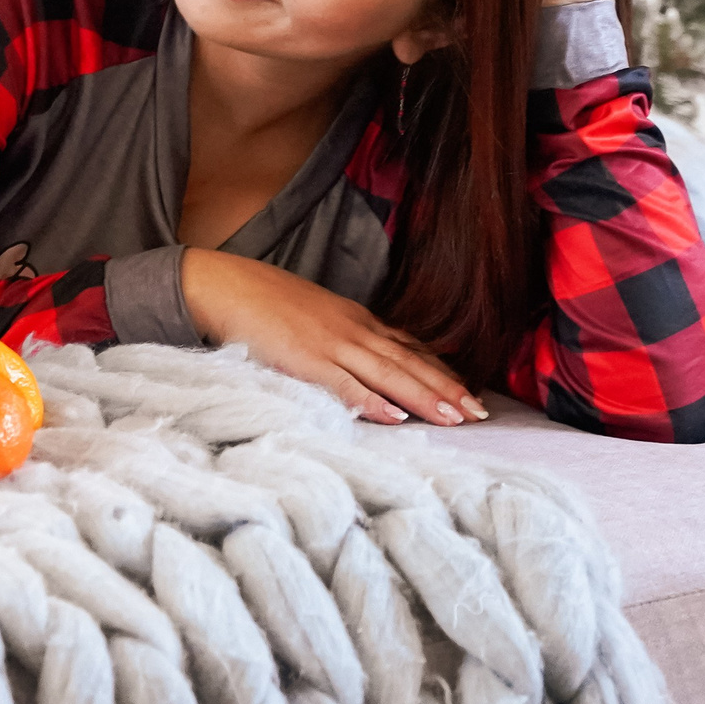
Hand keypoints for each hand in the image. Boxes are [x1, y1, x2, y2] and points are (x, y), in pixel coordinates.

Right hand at [181, 250, 486, 427]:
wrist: (224, 285)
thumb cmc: (264, 301)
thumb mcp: (316, 313)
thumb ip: (344, 334)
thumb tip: (370, 357)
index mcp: (355, 321)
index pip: (409, 349)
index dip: (442, 371)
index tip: (471, 392)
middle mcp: (352, 332)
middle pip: (408, 363)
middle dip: (446, 388)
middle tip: (480, 414)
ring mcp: (329, 345)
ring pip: (387, 374)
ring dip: (424, 397)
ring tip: (455, 418)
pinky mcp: (303, 360)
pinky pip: (343, 383)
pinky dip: (370, 400)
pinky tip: (394, 416)